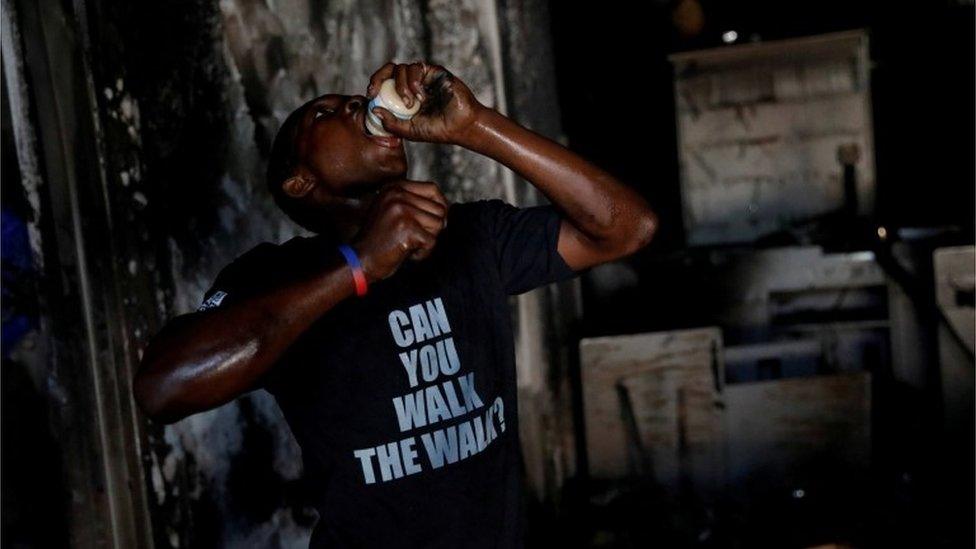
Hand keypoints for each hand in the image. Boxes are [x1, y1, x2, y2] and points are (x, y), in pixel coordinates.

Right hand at [351, 179, 448, 281]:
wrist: (359, 260)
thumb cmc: (378, 240)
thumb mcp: (391, 211)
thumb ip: (413, 202)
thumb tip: (447, 205)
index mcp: (394, 187)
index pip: (433, 189)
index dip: (440, 206)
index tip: (434, 223)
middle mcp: (397, 194)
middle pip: (439, 208)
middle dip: (432, 228)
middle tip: (416, 239)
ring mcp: (402, 210)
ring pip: (439, 224)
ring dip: (428, 240)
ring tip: (410, 245)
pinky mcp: (407, 229)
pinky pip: (432, 241)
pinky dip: (423, 253)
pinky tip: (408, 254)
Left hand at [367, 61, 485, 145]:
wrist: (461, 126)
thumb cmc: (438, 130)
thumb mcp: (409, 130)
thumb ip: (391, 123)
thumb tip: (373, 110)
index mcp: (404, 96)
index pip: (385, 83)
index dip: (375, 84)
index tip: (370, 95)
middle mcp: (412, 83)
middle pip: (389, 70)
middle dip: (379, 77)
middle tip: (375, 91)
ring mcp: (423, 77)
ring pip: (402, 68)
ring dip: (401, 86)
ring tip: (410, 103)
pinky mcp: (434, 71)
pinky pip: (417, 67)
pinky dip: (414, 81)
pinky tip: (421, 97)